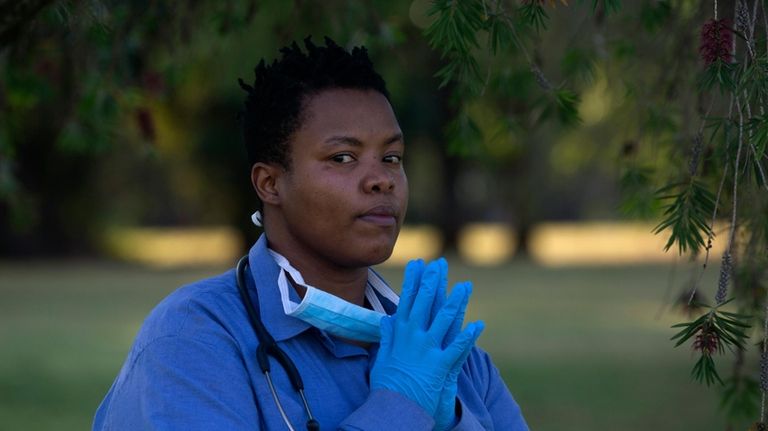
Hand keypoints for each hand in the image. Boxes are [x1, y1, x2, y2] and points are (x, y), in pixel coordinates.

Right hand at [370, 259, 482, 418]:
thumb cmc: (387, 386)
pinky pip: (457, 349)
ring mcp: (427, 351)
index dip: (413, 281)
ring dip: (455, 303)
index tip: (418, 264)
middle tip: (439, 264)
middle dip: (433, 282)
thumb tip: (386, 320)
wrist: (394, 409)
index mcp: (399, 334)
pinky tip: (478, 325)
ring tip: (465, 286)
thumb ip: (386, 337)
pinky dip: (468, 337)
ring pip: (444, 321)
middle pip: (424, 304)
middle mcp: (413, 338)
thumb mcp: (382, 357)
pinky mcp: (440, 366)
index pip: (407, 301)